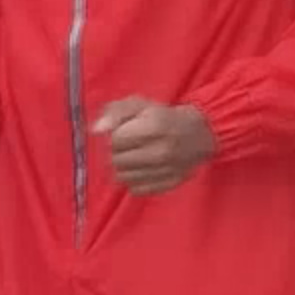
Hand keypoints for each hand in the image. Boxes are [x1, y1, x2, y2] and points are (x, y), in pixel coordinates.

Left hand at [94, 96, 212, 195]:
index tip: (124, 133)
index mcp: (154, 127)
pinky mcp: (167, 185)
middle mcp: (160, 151)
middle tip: (128, 146)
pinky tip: (141, 170)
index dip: (115, 136)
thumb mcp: (140, 105)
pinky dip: (134, 181)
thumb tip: (96, 130)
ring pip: (123, 177)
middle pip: (117, 160)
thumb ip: (116, 112)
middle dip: (117, 153)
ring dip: (123, 168)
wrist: (199, 134)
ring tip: (133, 158)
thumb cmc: (163, 117)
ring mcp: (165, 171)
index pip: (115, 140)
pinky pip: (136, 189)